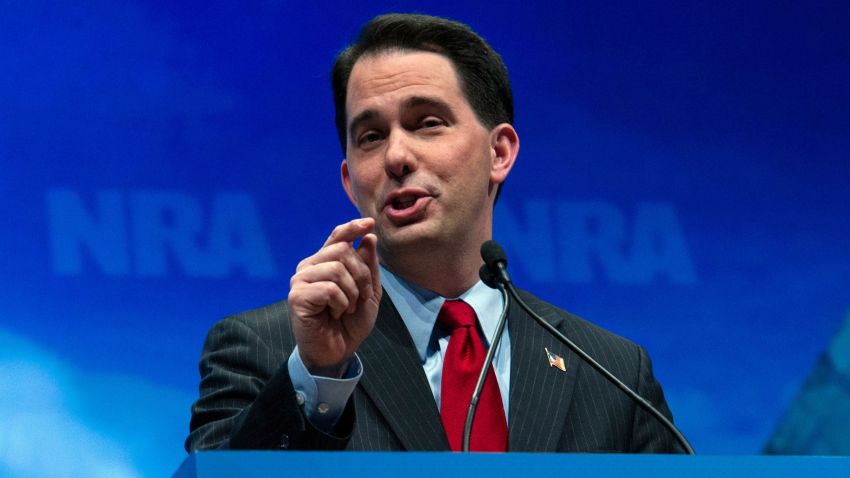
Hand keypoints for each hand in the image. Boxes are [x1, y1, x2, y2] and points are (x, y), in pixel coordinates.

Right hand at [288, 218, 381, 376]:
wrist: (336, 352)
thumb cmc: (349, 324)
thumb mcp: (368, 293)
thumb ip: (368, 266)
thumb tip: (368, 238)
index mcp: (325, 263)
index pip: (337, 237)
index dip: (352, 227)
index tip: (369, 223)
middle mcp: (310, 267)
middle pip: (342, 250)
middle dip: (362, 275)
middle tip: (361, 297)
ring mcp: (301, 280)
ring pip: (337, 268)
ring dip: (352, 292)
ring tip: (347, 308)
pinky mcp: (297, 296)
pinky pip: (329, 288)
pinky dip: (341, 302)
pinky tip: (336, 313)